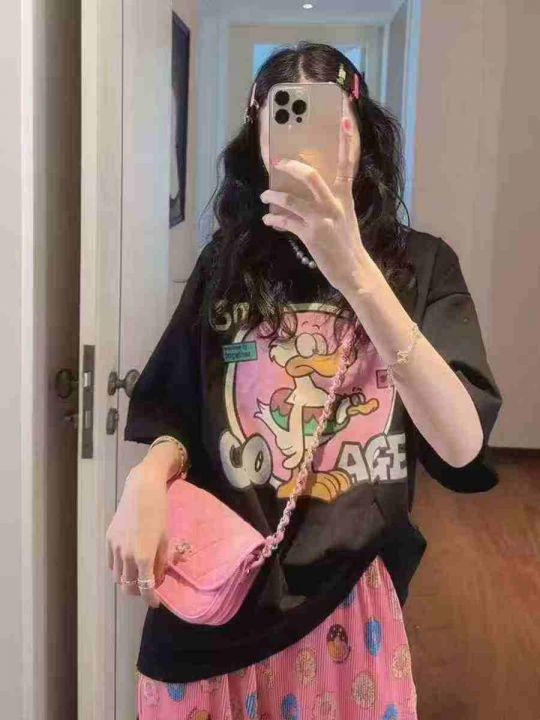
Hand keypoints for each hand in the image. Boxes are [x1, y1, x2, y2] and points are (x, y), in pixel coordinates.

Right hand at [105, 462, 170, 607]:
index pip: (145, 588)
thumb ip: (161, 562)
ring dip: (128, 582)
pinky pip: (112, 563)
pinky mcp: (109, 539)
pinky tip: (128, 564)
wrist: (142, 490)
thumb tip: (158, 579)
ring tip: (138, 577)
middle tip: (148, 590)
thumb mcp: (165, 539)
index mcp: (144, 557)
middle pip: (128, 586)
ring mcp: (115, 547)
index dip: (150, 599)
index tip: (155, 603)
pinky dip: (119, 569)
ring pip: (118, 577)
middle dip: (138, 592)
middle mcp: (126, 555)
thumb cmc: (160, 512)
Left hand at [260, 116, 367, 295]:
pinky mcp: (311, 236)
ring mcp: (322, 220)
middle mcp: (334, 205)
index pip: (347, 164)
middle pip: (311, 177)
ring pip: (292, 200)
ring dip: (274, 195)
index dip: (346, 142)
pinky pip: (286, 222)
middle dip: (291, 167)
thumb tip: (305, 191)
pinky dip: (274, 219)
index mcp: (344, 197)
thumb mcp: (345, 216)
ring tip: (265, 194)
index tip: (345, 119)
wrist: (353, 269)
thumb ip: (330, 201)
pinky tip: (268, 219)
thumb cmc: (346, 242)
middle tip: (277, 162)